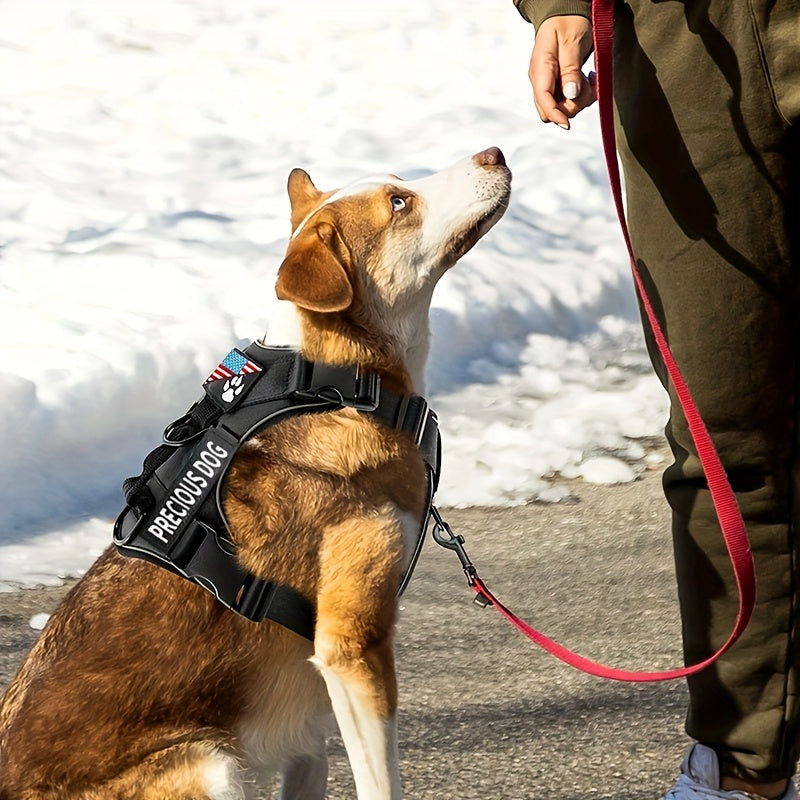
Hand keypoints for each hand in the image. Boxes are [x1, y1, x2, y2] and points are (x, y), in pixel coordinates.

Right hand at [528, 15, 595, 129]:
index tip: (568, 124)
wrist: (565, 12)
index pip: (543, 100)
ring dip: (581, 99)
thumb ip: (570, 69)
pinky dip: (583, 95)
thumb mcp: (572, 41)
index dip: (555, 115)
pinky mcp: (558, 85)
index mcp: (541, 69)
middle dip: (573, 106)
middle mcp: (541, 80)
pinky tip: (588, 79)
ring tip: (591, 78)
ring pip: (563, 108)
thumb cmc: (568, 21)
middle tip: (589, 85)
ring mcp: (549, 84)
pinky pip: (569, 101)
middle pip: (552, 110)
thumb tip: (570, 95)